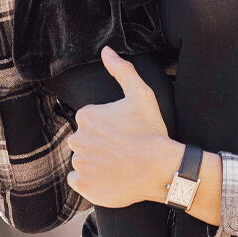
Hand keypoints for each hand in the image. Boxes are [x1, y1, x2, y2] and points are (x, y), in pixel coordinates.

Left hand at [66, 47, 181, 207]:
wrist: (160, 168)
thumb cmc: (151, 131)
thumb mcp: (141, 94)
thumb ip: (122, 70)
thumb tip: (106, 51)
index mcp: (87, 115)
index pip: (90, 121)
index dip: (108, 127)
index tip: (124, 133)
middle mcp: (77, 138)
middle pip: (84, 140)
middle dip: (99, 144)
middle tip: (122, 149)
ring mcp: (79, 163)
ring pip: (82, 160)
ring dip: (95, 162)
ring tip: (119, 164)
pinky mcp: (83, 185)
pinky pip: (79, 180)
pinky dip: (91, 180)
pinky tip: (110, 177)